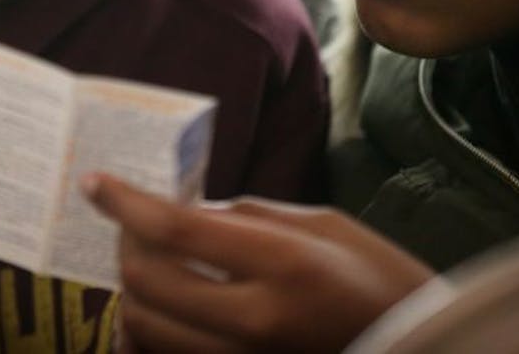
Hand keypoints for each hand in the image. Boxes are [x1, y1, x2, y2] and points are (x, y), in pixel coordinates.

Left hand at [82, 174, 433, 352]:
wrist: (422, 347)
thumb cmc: (378, 278)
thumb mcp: (319, 226)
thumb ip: (242, 216)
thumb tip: (179, 210)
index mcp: (283, 265)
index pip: (175, 229)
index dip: (123, 201)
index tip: (95, 181)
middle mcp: (256, 321)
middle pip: (146, 282)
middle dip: (124, 244)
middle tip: (128, 221)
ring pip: (143, 328)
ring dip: (131, 289)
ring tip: (146, 260)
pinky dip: (145, 331)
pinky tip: (157, 305)